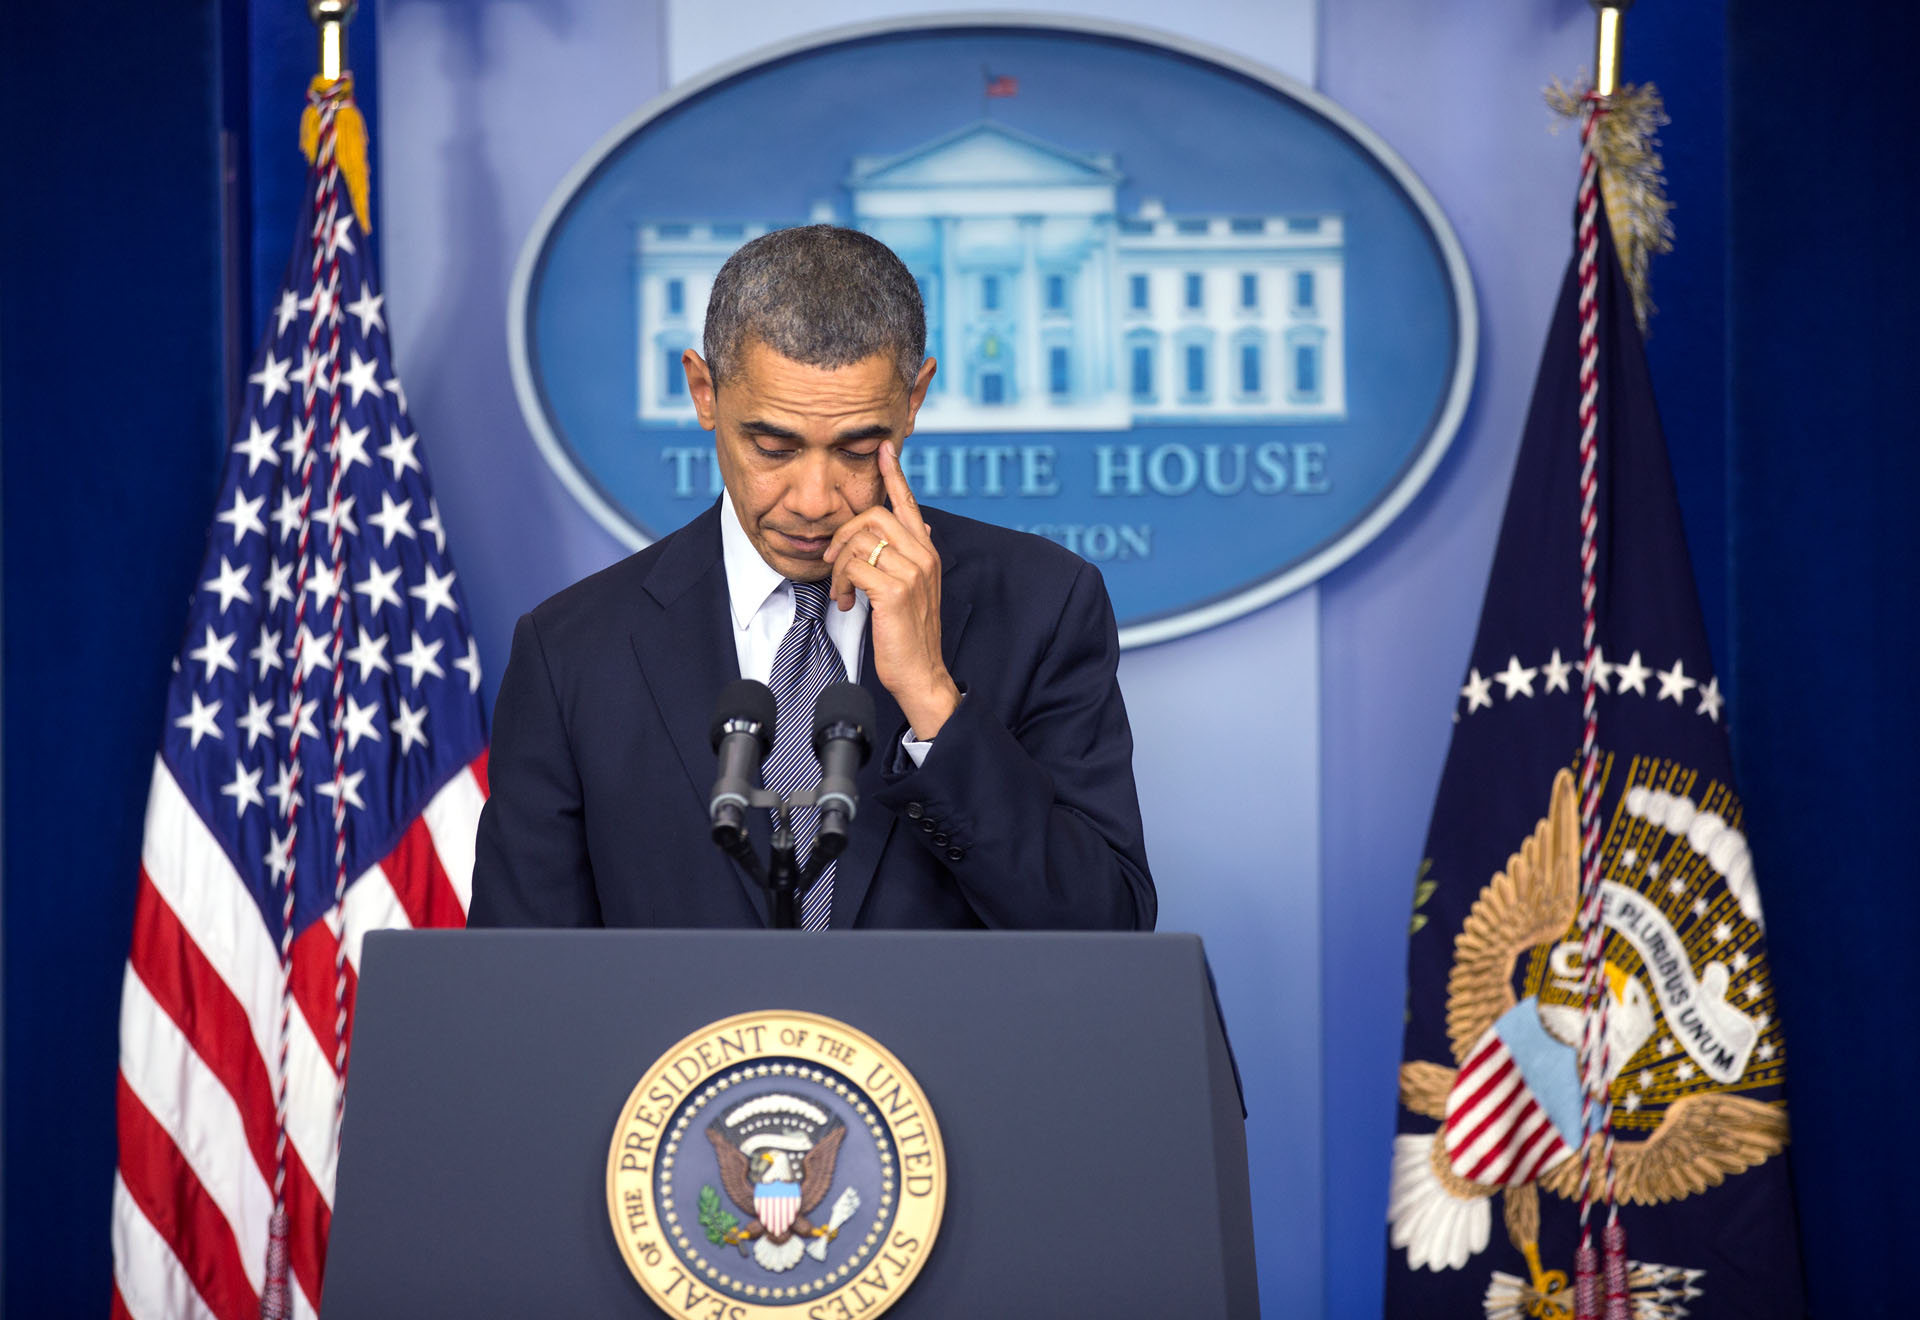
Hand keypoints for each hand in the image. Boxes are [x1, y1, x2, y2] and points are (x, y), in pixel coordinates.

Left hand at [822, 442, 959, 738]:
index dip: (894, 475)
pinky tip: (847, 603)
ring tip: (842, 592)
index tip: (884, 449)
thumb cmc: (910, 635)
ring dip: (840, 566)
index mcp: (927, 550)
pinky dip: (842, 583)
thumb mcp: (913, 589)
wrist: (921, 673)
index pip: (909, 503)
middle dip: (843, 534)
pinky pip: (855, 566)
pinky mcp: (895, 590)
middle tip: (833, 563)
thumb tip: (923, 527)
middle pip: (874, 514)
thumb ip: (911, 557)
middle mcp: (924, 554)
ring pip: (860, 540)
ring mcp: (912, 571)